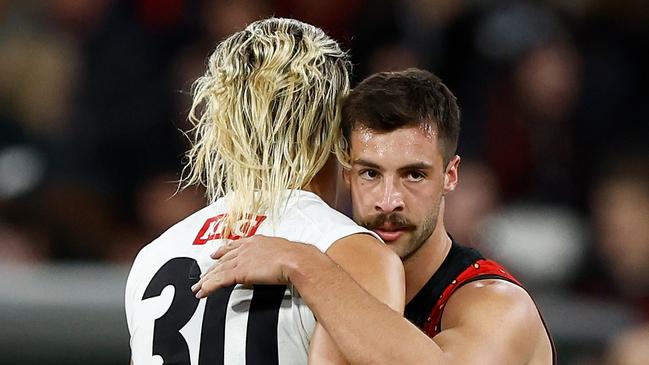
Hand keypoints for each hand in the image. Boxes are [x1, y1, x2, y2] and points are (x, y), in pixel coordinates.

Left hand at [191, 235, 307, 297]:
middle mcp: (246, 248)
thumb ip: (276, 255)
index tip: (215, 253)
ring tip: (198, 288)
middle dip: (211, 268)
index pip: (235, 245)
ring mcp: (241, 259)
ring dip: (206, 280)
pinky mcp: (239, 271)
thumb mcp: (284, 252)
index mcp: (256, 241)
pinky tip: (203, 292)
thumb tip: (280, 261)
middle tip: (202, 276)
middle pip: (223, 259)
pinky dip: (209, 287)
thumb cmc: (297, 257)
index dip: (223, 251)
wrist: (297, 260)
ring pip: (218, 270)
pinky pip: (219, 280)